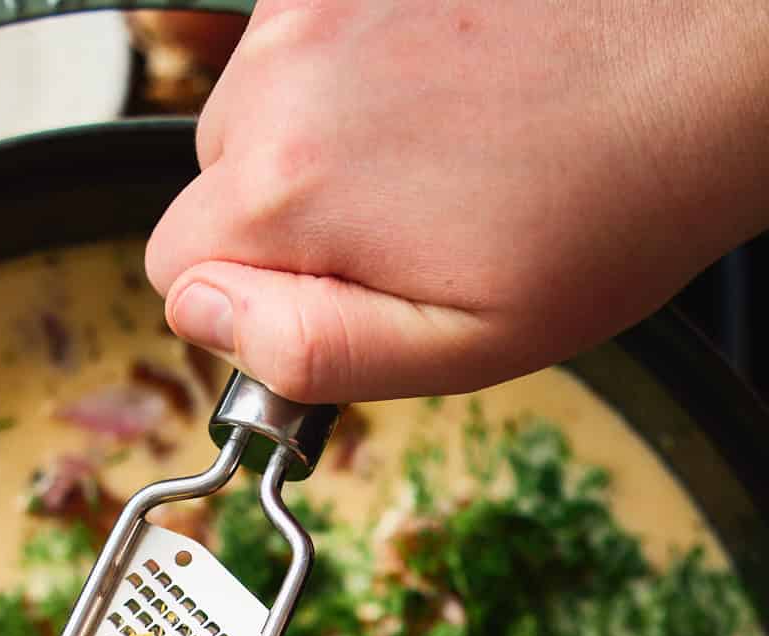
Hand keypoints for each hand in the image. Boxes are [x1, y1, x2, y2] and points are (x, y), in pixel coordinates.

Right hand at [145, 0, 768, 400]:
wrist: (716, 54)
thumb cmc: (610, 208)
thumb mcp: (463, 343)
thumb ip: (309, 348)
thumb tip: (202, 316)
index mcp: (289, 186)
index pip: (176, 272)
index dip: (252, 305)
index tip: (338, 296)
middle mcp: (284, 69)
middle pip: (216, 179)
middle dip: (287, 218)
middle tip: (411, 226)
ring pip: (263, 101)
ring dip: (327, 136)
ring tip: (446, 148)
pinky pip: (314, 31)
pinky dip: (363, 64)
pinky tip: (454, 84)